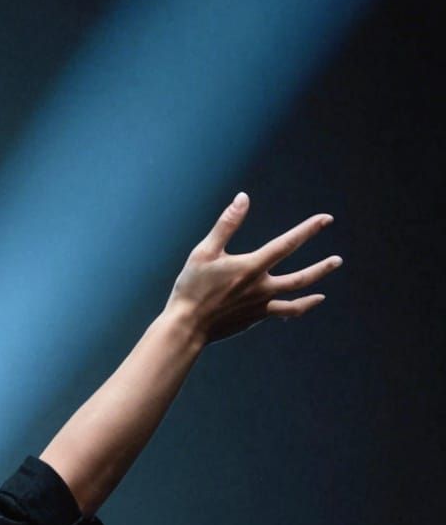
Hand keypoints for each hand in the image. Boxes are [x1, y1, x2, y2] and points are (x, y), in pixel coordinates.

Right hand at [166, 193, 342, 344]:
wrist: (186, 326)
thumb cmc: (191, 288)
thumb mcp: (203, 252)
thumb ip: (226, 224)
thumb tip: (243, 198)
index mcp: (251, 268)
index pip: (287, 244)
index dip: (308, 230)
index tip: (326, 219)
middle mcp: (261, 288)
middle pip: (300, 278)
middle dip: (321, 268)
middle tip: (337, 261)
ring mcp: (259, 307)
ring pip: (294, 302)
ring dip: (311, 297)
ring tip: (323, 294)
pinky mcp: (253, 319)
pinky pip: (278, 314)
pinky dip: (291, 311)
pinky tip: (296, 308)